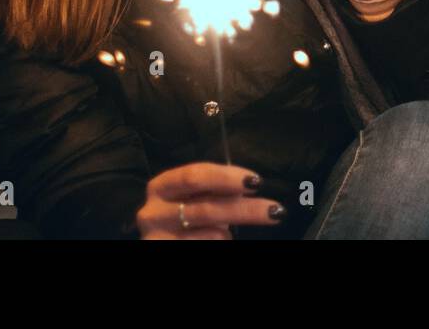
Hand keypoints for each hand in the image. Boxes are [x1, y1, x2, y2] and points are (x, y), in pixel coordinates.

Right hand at [136, 163, 284, 238]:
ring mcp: (157, 238)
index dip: (226, 177)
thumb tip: (251, 184)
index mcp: (162, 186)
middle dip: (245, 209)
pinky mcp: (164, 251)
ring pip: (210, 236)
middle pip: (206, 209)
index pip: (194, 176)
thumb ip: (216, 189)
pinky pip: (206, 247)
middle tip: (274, 210)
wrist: (166, 239)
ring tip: (231, 234)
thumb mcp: (197, 195)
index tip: (256, 181)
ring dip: (229, 234)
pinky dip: (222, 243)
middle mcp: (153, 213)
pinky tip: (223, 240)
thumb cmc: (186, 211)